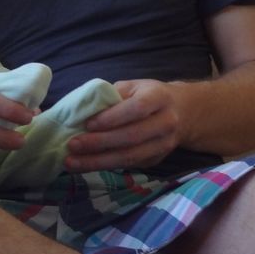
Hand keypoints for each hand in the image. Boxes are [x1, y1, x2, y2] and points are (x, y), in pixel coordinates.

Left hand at [65, 79, 181, 172]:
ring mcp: (164, 145)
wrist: (182, 112)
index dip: (112, 118)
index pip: (136, 109)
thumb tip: (80, 110)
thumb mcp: (132, 87)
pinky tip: (85, 164)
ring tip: (72, 162)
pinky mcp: (156, 160)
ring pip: (130, 157)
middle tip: (72, 145)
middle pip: (132, 136)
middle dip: (99, 143)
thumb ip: (111, 96)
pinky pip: (128, 165)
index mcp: (159, 98)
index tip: (87, 124)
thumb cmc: (148, 95)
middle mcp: (166, 122)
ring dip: (98, 161)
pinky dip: (104, 166)